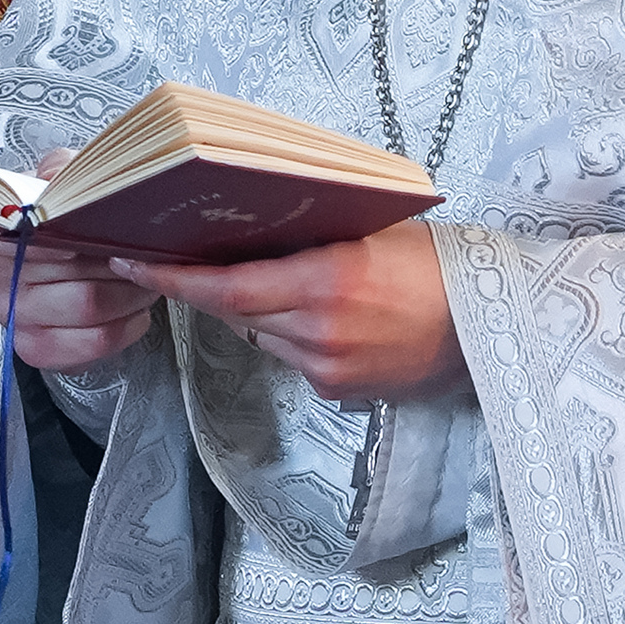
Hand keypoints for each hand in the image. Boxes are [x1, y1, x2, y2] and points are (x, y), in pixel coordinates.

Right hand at [2, 152, 162, 371]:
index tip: (78, 226)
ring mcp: (14, 315)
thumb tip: (63, 180)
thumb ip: (62, 170)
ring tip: (143, 276)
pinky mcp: (38, 347)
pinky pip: (93, 341)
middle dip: (112, 255)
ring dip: (128, 290)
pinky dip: (126, 325)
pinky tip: (135, 310)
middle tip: (137, 247)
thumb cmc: (72, 217)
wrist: (83, 258)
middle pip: (62, 267)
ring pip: (86, 304)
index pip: (2, 230)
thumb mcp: (64, 177)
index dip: (47, 230)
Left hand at [123, 219, 462, 404]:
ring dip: (254, 308)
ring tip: (278, 277)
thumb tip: (244, 231)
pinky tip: (320, 314)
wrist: (493, 327)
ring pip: (261, 334)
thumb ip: (306, 238)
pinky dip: (288, 333)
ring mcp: (328, 368)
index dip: (174, 278)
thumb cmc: (436, 264)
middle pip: (235, 310)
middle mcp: (320, 332)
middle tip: (183, 256)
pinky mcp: (339, 392)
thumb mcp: (368, 232)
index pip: (226, 287)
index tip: (131, 262)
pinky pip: (291, 357)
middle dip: (208, 286)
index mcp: (326, 282)